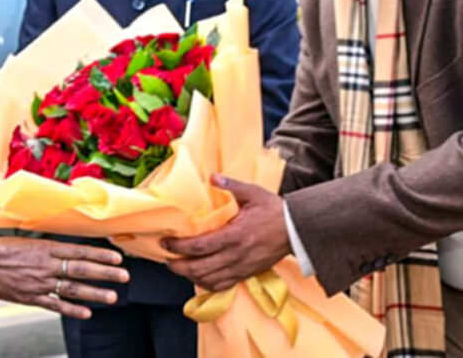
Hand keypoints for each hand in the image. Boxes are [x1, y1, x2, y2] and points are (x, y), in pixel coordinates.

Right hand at [0, 237, 127, 318]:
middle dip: (106, 273)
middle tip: (124, 276)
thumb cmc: (1, 249)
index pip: (80, 251)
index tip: (117, 258)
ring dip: (94, 293)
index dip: (100, 255)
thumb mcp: (28, 240)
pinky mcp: (31, 297)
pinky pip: (55, 305)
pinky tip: (86, 313)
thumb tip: (66, 249)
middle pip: (82, 269)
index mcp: (47, 248)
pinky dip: (72, 309)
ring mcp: (40, 282)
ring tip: (112, 296)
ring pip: (73, 288)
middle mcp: (47, 265)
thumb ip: (48, 247)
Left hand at [164, 174, 289, 291]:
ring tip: (177, 266)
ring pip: (208, 280)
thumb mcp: (253, 193)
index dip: (179, 247)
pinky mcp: (246, 274)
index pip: (200, 246)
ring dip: (189, 276)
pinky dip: (206, 284)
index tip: (165, 242)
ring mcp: (241, 268)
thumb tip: (213, 177)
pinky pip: (222, 286)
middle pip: (199, 269)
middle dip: (178, 266)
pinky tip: (198, 277)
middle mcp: (236, 255)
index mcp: (235, 235)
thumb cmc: (274, 210)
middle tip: (166, 257)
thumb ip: (232, 185)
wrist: (297, 230)